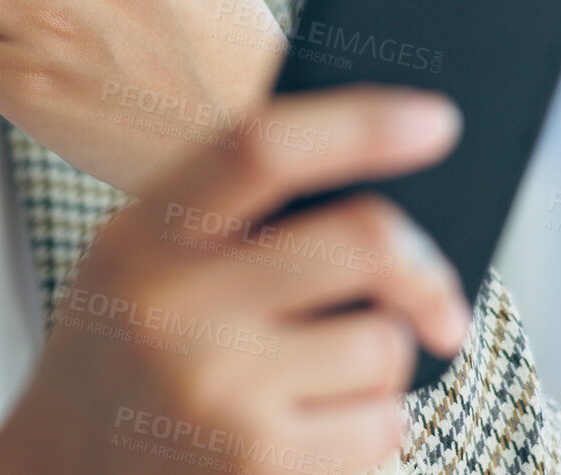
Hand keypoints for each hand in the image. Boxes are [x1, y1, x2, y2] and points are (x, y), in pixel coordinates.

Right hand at [0, 86, 472, 474]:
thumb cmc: (122, 360)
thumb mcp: (138, 265)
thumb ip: (227, 219)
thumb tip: (380, 204)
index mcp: (144, 238)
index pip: (261, 149)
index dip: (358, 124)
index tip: (436, 119)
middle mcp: (175, 308)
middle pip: (364, 242)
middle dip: (423, 270)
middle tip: (438, 299)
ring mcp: (218, 391)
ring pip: (383, 345)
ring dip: (377, 365)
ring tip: (312, 385)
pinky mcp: (258, 464)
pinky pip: (381, 426)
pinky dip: (367, 428)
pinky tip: (306, 434)